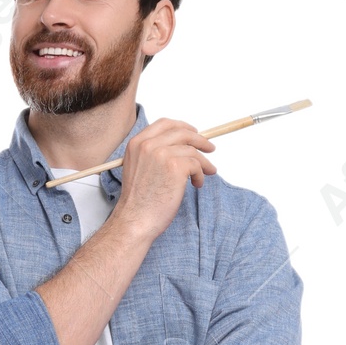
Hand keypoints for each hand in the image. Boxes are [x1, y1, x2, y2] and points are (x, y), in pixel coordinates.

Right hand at [114, 117, 215, 241]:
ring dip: (203, 163)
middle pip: (182, 132)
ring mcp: (162, 154)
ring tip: (205, 174)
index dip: (183, 126)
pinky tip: (196, 184)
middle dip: (200, 140)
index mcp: (137, 143)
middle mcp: (148, 145)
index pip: (165, 124)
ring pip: (192, 151)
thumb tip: (181, 147)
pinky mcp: (176, 166)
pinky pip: (196, 165)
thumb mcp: (138, 168)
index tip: (194, 132)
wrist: (135, 220)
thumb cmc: (138, 202)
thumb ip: (153, 153)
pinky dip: (200, 175)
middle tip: (210, 148)